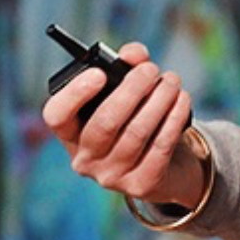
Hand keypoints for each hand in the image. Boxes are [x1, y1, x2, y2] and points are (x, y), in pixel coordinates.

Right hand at [42, 42, 202, 205]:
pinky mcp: (141, 184)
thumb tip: (134, 54)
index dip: (75, 94)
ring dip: (160, 99)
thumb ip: (127, 65)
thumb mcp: (127, 91)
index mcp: (72, 133)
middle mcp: (85, 159)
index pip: (57, 116)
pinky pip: (160, 146)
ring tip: (172, 81)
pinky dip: (174, 117)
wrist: (165, 165)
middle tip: (151, 69)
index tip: (99, 73)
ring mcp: (112, 177)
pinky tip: (182, 99)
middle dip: (133, 89)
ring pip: (137, 133)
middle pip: (105, 122)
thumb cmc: (137, 118)